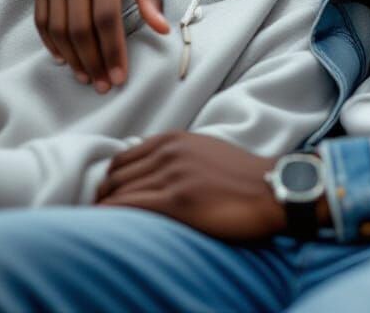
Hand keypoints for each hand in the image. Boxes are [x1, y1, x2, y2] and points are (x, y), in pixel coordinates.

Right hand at [34, 0, 168, 92]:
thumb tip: (163, 29)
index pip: (107, 18)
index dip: (113, 51)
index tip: (120, 76)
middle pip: (80, 29)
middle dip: (93, 62)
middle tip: (104, 85)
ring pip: (58, 28)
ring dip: (72, 58)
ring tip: (86, 77)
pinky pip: (42, 20)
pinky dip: (51, 43)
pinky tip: (64, 58)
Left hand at [94, 133, 286, 241]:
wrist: (270, 188)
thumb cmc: (241, 176)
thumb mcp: (204, 151)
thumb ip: (175, 156)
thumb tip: (148, 172)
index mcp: (173, 139)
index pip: (121, 159)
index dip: (110, 182)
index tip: (108, 199)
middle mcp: (168, 152)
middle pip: (115, 177)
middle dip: (103, 198)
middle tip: (102, 219)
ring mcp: (172, 175)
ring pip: (118, 193)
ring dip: (104, 211)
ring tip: (98, 230)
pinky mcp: (177, 201)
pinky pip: (128, 208)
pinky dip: (109, 219)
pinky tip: (105, 230)